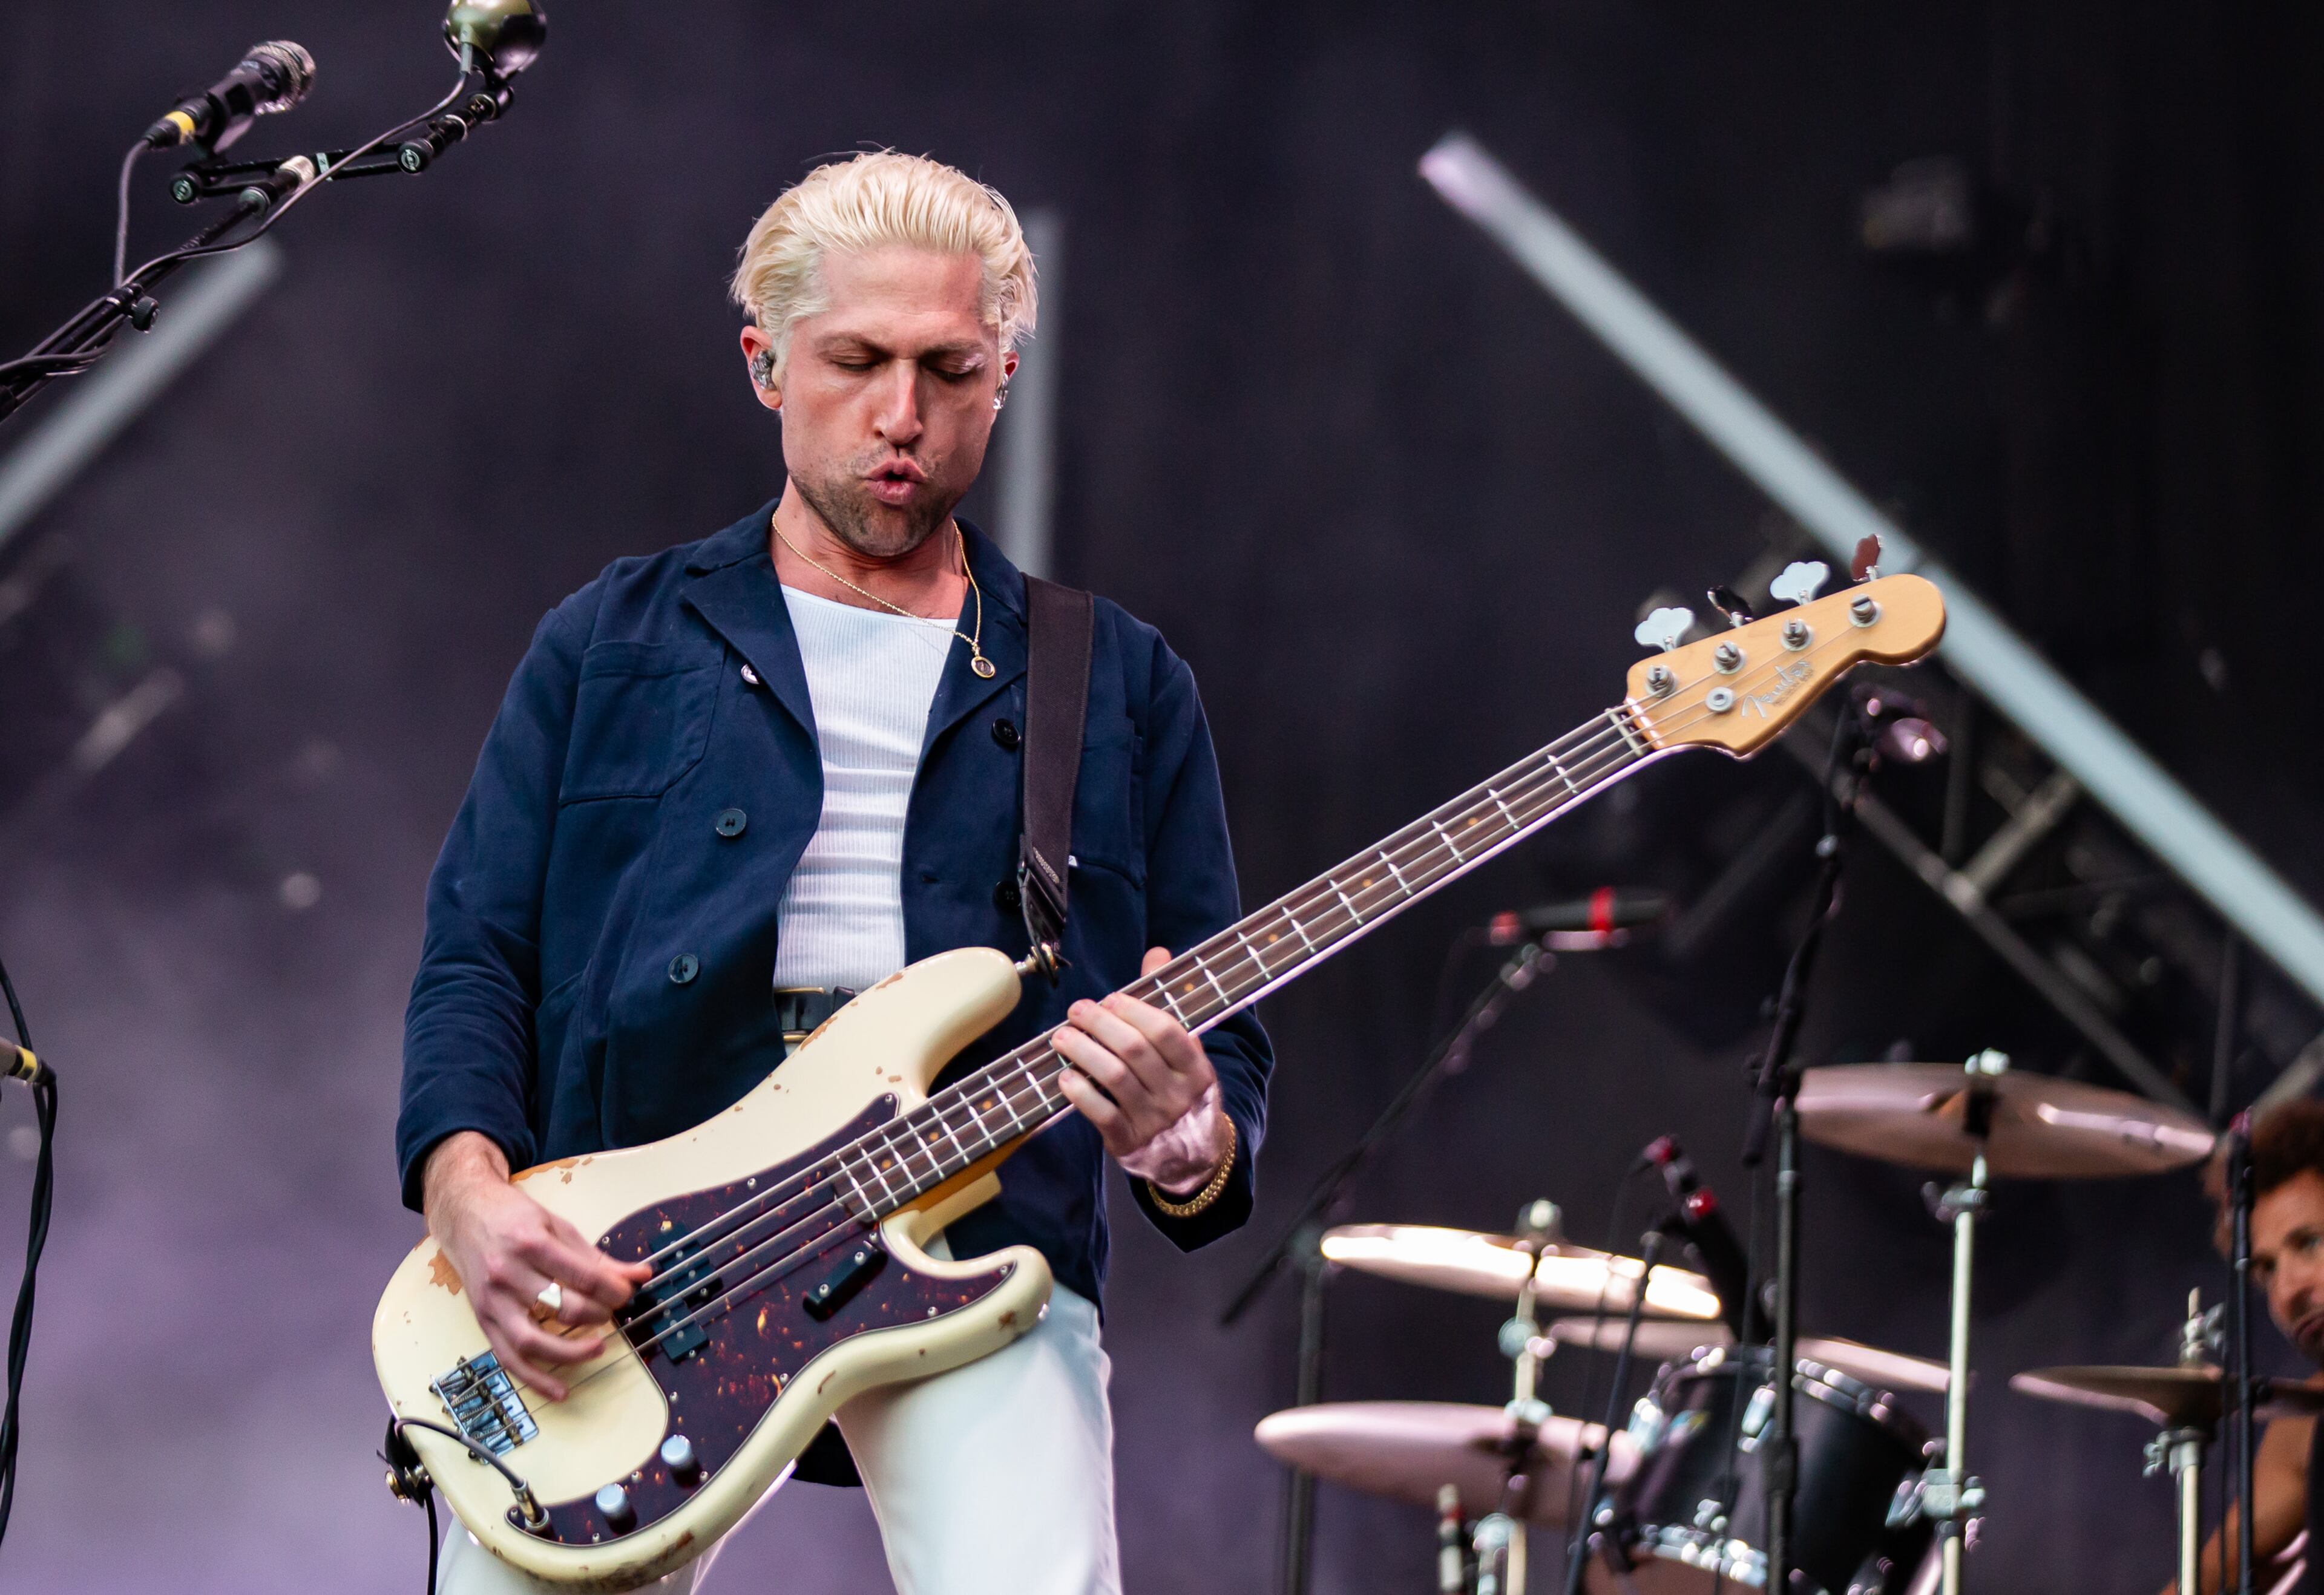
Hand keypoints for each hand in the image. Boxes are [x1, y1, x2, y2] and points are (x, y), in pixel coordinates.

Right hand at [422, 1131, 652, 1399]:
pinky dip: (535, 1379)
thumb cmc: (514, 1217)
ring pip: (532, 1341)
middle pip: (562, 1307)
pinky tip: (559, 1391)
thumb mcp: (558, 1225)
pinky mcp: (483, 1320)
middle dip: (598, 1314)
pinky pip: (508, 1358)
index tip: (626, 1292)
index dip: (614, 1290)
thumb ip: (598, 1256)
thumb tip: (641, 1275)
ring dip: (571, 1353)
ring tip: (598, 1348)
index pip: (583, 1276)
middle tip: (611, 1311)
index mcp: (532, 1243)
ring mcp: (493, 1301)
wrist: (465, 1214)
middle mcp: (508, 1274)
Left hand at [1053, 947, 1231, 1194]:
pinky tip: (1065, 1075)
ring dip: (1083, 1052)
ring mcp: (1154, 1121)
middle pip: (1134, 1050)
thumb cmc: (1184, 1093)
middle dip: (1100, 1024)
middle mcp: (1178, 1095)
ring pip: (1114, 1078)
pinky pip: (1101, 1114)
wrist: (1196, 1159)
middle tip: (1076, 1011)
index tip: (1110, 998)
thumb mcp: (1188, 1055)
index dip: (1134, 1010)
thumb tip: (1156, 954)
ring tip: (1062, 1036)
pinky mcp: (1129, 1143)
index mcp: (1197, 1069)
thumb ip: (1168, 1005)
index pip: (1166, 1031)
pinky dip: (1079, 1092)